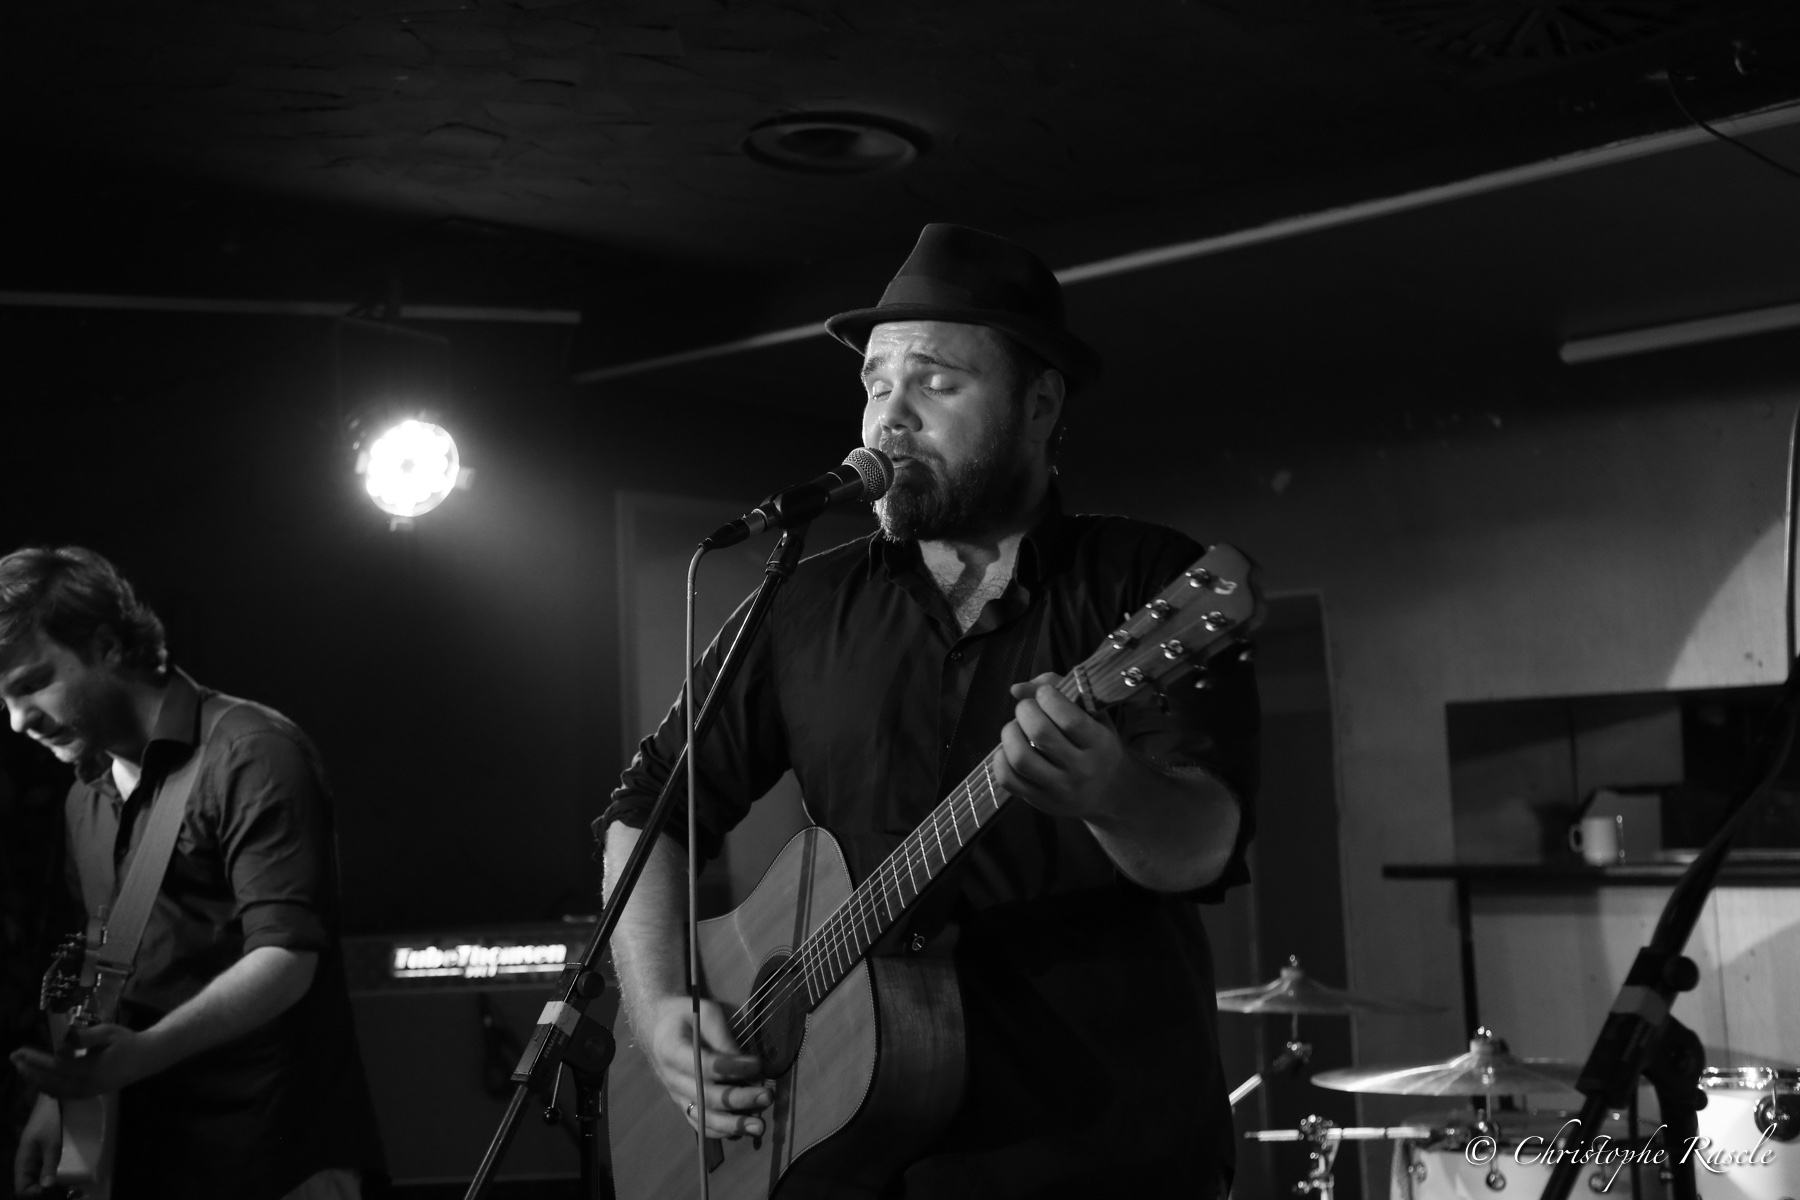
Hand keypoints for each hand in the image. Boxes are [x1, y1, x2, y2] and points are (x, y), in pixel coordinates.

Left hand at [9, 1023, 161, 1098]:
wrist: (147, 1058)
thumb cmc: (128, 1042)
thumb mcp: (108, 1032)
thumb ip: (85, 1037)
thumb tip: (62, 1042)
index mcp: (89, 1069)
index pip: (54, 1065)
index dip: (34, 1059)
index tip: (20, 1051)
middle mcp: (85, 1084)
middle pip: (49, 1080)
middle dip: (28, 1070)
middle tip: (14, 1058)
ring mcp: (87, 1092)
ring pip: (53, 1090)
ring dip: (34, 1080)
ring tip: (22, 1069)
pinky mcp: (89, 1094)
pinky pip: (62, 1094)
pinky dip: (47, 1088)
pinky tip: (40, 1082)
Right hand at [12, 1092, 60, 1195]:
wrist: (50, 1102)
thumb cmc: (49, 1122)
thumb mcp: (52, 1144)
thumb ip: (49, 1165)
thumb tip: (46, 1187)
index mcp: (23, 1163)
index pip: (22, 1190)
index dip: (35, 1195)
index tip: (52, 1191)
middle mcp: (25, 1164)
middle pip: (29, 1187)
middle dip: (43, 1192)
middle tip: (64, 1190)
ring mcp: (34, 1159)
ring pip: (37, 1180)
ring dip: (49, 1185)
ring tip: (67, 1185)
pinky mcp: (42, 1154)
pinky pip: (44, 1171)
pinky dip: (52, 1175)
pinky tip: (65, 1175)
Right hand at [641, 995, 773, 1139]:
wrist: (658, 1027)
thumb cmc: (686, 1016)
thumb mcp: (706, 1014)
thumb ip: (724, 1039)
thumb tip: (750, 1067)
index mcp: (672, 1050)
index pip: (705, 1066)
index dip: (734, 1068)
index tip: (758, 1064)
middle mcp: (672, 1078)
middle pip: (707, 1096)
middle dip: (740, 1099)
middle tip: (767, 1096)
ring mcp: (676, 1095)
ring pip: (704, 1117)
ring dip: (733, 1124)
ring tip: (759, 1126)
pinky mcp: (683, 1104)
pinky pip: (701, 1124)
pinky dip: (722, 1131)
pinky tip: (743, 1131)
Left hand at [994, 672, 1124, 821]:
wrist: (1109, 792)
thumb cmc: (1097, 745)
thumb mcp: (1094, 715)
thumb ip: (1061, 690)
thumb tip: (1016, 690)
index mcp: (1099, 744)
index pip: (1069, 719)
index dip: (1048, 697)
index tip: (1045, 693)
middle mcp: (1081, 769)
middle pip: (1040, 733)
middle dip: (1025, 710)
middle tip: (1027, 708)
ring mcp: (1059, 788)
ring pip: (1020, 757)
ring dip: (1010, 733)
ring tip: (1016, 727)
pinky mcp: (1039, 801)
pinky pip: (1008, 779)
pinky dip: (1000, 759)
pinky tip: (1010, 749)